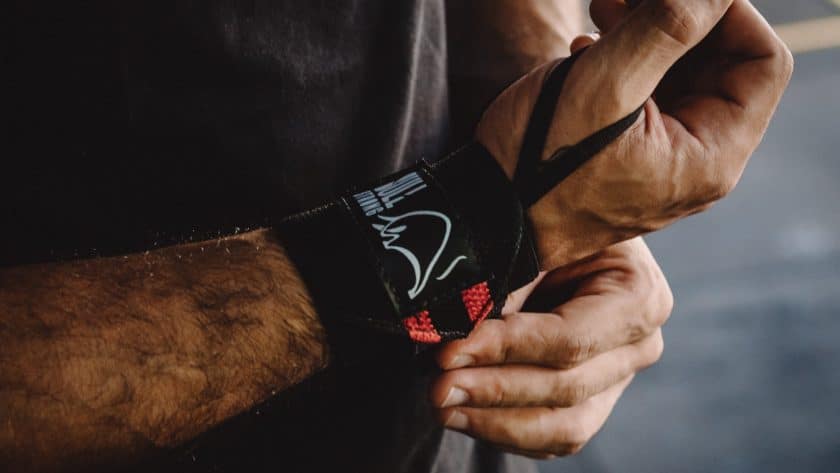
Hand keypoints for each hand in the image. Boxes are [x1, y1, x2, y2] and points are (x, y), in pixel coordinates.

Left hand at [430, 238, 672, 457]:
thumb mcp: (538, 234)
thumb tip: (460, 328)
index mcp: (638, 297)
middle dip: (493, 391)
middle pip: (566, 388)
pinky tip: (462, 416)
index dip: (506, 350)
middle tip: (437, 387)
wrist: (575, 226)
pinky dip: (505, 431)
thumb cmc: (557, 220)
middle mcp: (639, 346)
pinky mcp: (594, 401)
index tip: (450, 351)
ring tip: (442, 408)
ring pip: (563, 427)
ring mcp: (618, 380)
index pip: (569, 339)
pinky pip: (553, 437)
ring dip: (496, 423)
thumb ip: (510, 279)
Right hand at [476, 0, 793, 269]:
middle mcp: (698, 165)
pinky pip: (649, 100)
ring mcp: (665, 164)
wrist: (487, 219)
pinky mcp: (632, 160)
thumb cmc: (538, 166)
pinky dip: (628, 64)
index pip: (763, 63)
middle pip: (723, 68)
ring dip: (649, 34)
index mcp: (710, 156)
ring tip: (602, 8)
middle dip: (681, 18)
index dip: (729, 11)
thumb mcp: (602, 87)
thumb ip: (666, 27)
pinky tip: (588, 50)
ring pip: (682, 79)